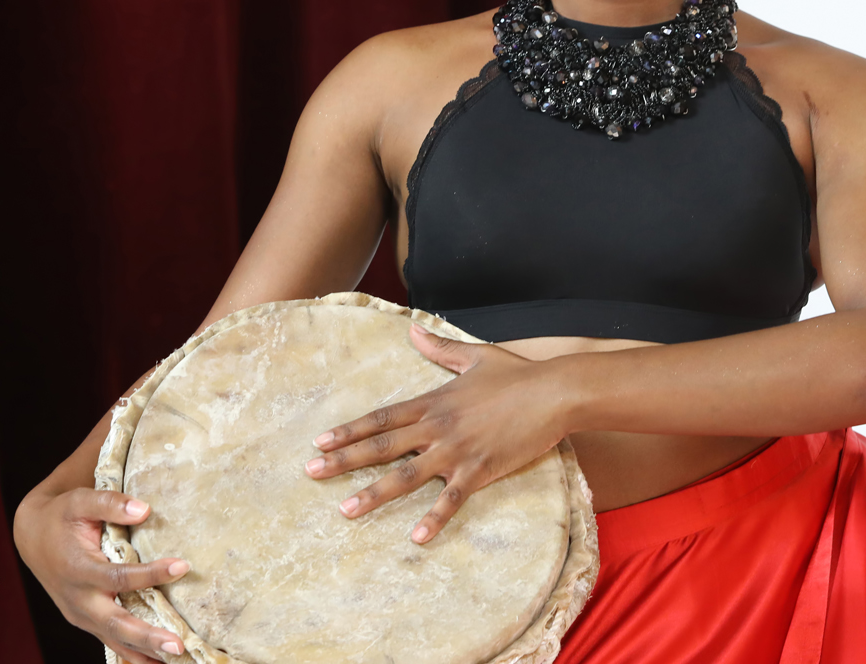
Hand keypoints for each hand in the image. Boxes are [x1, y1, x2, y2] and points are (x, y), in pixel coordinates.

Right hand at [13, 486, 189, 663]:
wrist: (32, 536)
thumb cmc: (61, 515)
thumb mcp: (80, 500)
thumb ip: (109, 503)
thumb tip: (144, 509)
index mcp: (78, 569)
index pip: (118, 577)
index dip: (150, 574)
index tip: (183, 566)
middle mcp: (78, 599)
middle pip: (115, 623)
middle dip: (147, 636)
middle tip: (178, 644)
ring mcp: (81, 614)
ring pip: (114, 639)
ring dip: (144, 653)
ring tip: (177, 659)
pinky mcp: (86, 620)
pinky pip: (111, 641)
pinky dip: (133, 654)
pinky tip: (158, 663)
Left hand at [304, 323, 569, 542]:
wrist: (555, 391)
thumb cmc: (518, 374)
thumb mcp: (475, 356)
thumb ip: (439, 348)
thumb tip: (412, 328)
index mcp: (434, 401)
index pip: (383, 418)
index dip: (350, 430)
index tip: (320, 443)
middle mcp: (438, 426)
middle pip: (382, 446)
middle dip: (344, 460)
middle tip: (311, 473)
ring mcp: (457, 450)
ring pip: (406, 475)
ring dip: (374, 494)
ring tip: (345, 510)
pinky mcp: (481, 469)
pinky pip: (452, 498)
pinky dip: (434, 518)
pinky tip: (416, 538)